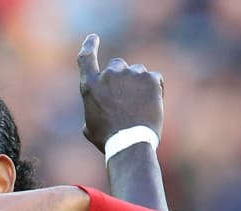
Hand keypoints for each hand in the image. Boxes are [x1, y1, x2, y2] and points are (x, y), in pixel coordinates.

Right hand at [78, 34, 163, 152]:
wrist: (130, 143)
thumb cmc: (108, 139)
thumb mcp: (90, 127)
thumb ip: (93, 110)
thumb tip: (97, 110)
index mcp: (90, 86)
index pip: (86, 58)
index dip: (89, 46)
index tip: (93, 38)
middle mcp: (109, 75)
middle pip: (116, 64)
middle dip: (121, 76)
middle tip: (126, 97)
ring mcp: (131, 74)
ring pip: (137, 72)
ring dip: (138, 84)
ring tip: (139, 106)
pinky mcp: (150, 79)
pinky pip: (154, 78)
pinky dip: (154, 89)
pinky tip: (152, 105)